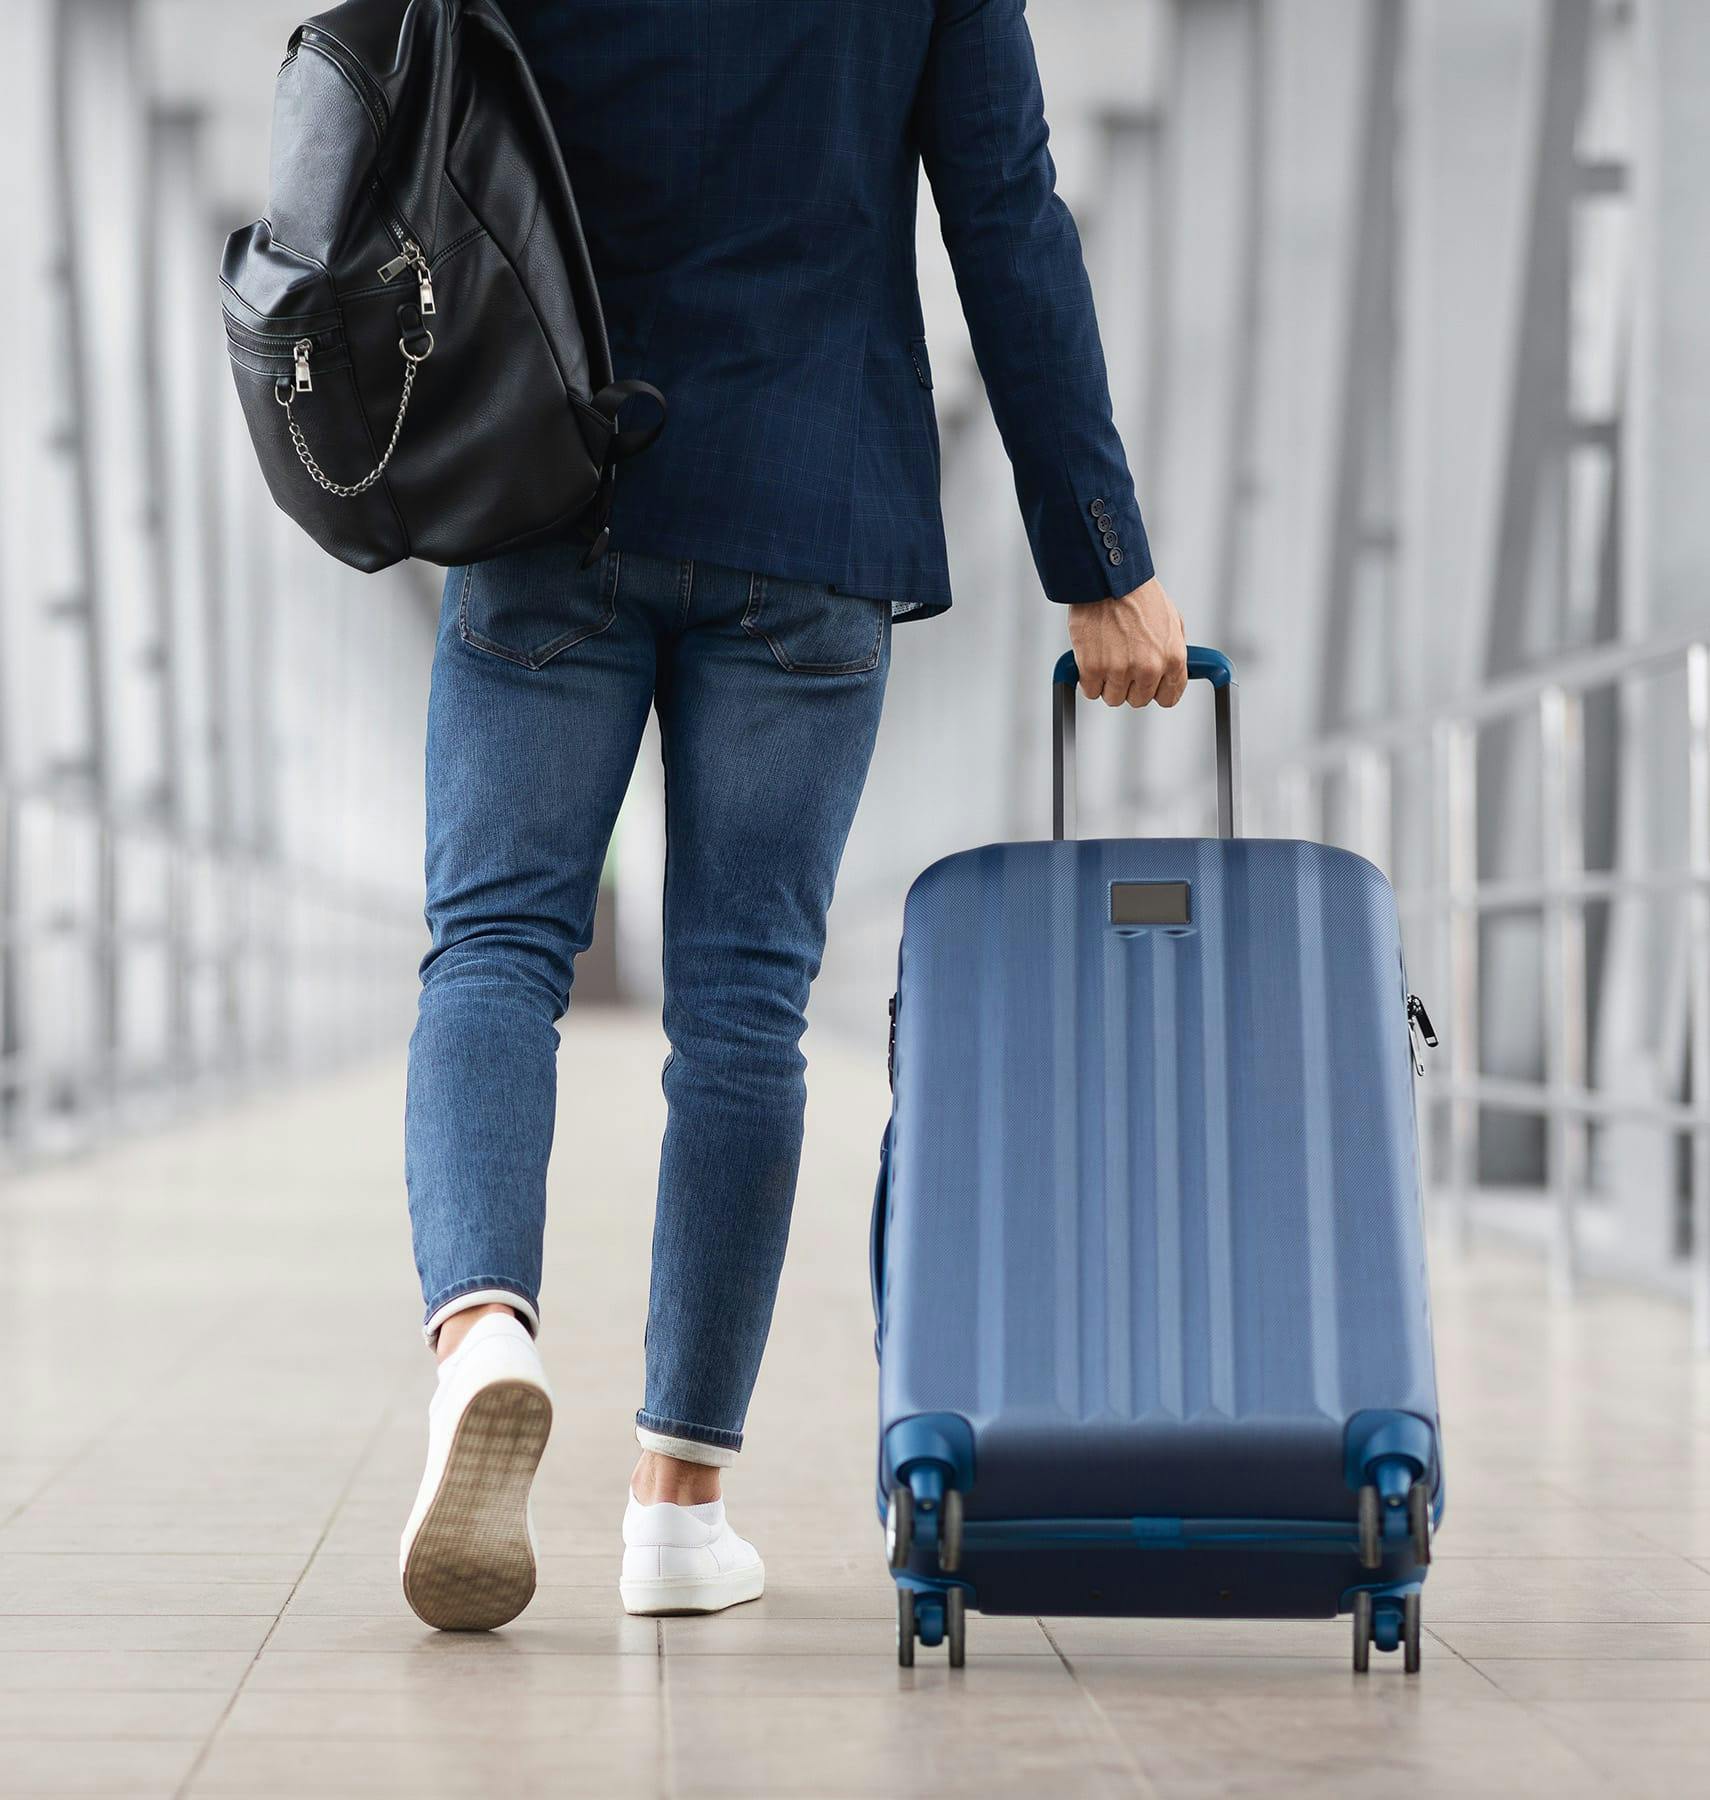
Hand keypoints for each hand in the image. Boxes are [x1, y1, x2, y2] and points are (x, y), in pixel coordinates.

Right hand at [1067, 578, 1187, 707]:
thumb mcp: (1171, 620)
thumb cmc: (1138, 596)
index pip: (1169, 698)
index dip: (1157, 691)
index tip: (1148, 685)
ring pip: (1113, 698)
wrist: (1108, 579)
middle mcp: (1149, 668)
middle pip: (1138, 700)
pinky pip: (1090, 691)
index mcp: (1172, 658)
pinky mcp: (1092, 669)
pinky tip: (1092, 659)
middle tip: (1123, 663)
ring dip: (1108, 683)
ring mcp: (1120, 670)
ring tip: (1107, 657)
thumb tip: (1172, 672)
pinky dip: (1088, 679)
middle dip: (1130, 685)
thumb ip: (1172, 651)